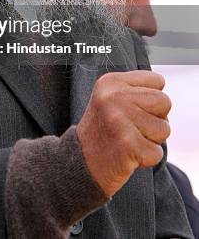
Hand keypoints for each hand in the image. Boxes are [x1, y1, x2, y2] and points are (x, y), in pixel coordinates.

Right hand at [76, 70, 170, 197]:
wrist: (80, 163)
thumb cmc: (105, 130)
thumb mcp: (111, 99)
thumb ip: (137, 90)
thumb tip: (163, 96)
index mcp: (111, 82)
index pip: (157, 81)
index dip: (152, 99)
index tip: (133, 110)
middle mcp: (113, 96)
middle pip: (164, 101)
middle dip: (156, 118)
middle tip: (133, 128)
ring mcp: (119, 120)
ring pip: (164, 128)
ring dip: (152, 140)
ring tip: (129, 141)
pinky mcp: (127, 144)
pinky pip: (157, 152)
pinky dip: (147, 158)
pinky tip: (128, 155)